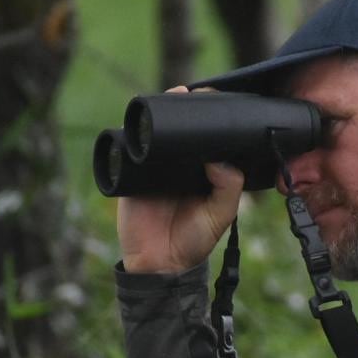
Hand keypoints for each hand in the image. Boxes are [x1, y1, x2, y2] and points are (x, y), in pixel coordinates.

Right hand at [116, 86, 244, 273]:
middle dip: (187, 108)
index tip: (220, 101)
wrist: (159, 265)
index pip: (207, 139)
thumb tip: (219, 160)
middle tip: (196, 93)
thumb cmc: (193, 242)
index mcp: (202, 172)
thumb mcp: (220, 215)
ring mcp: (153, 168)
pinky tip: (143, 116)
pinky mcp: (131, 174)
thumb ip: (228, 189)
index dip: (212, 120)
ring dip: (162, 111)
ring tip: (176, 94)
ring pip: (156, 133)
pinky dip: (134, 130)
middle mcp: (178, 166)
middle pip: (181, 129)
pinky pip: (130, 148)